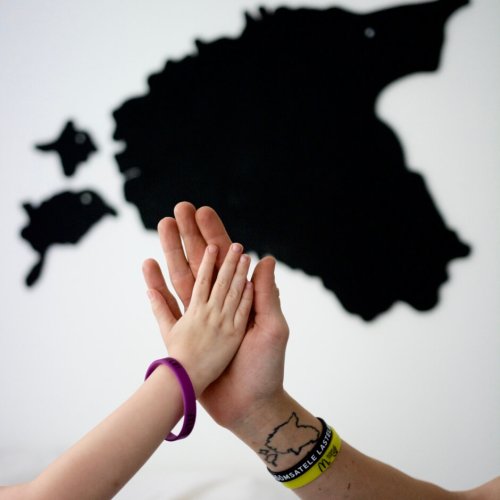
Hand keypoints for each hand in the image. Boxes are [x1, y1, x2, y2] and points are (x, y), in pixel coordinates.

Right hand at [145, 202, 289, 427]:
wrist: (249, 406)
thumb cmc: (266, 369)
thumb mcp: (272, 329)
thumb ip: (265, 295)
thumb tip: (265, 259)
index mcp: (239, 300)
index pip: (225, 260)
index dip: (214, 235)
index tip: (202, 212)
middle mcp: (218, 305)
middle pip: (200, 262)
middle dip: (189, 236)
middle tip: (176, 210)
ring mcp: (199, 319)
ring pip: (181, 279)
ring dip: (169, 254)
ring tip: (159, 230)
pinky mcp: (182, 337)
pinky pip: (166, 309)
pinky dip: (156, 289)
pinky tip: (147, 270)